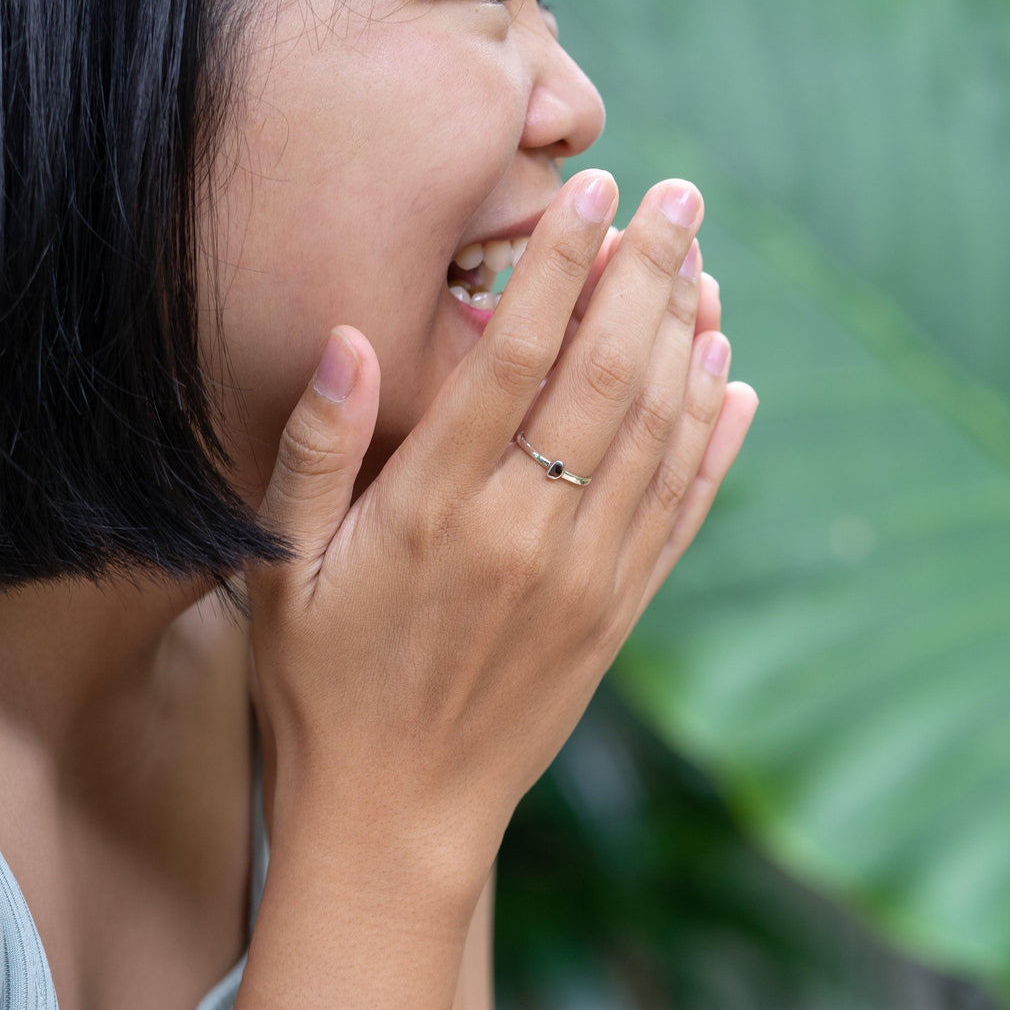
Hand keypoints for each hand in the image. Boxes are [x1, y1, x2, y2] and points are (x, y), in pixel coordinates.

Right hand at [248, 173, 756, 894]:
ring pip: (659, 433)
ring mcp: (585, 576)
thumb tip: (351, 338)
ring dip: (690, 340)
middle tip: (680, 195)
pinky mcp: (618, 615)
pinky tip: (732, 381)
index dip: (561, 265)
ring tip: (706, 264)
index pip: (517, 356)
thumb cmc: (320, 683)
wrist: (395, 818)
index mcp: (437, 507)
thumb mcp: (277, 564)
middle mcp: (526, 531)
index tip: (594, 190)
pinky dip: (715, 440)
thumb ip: (315, 449)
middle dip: (648, 273)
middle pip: (609, 376)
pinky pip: (682, 510)